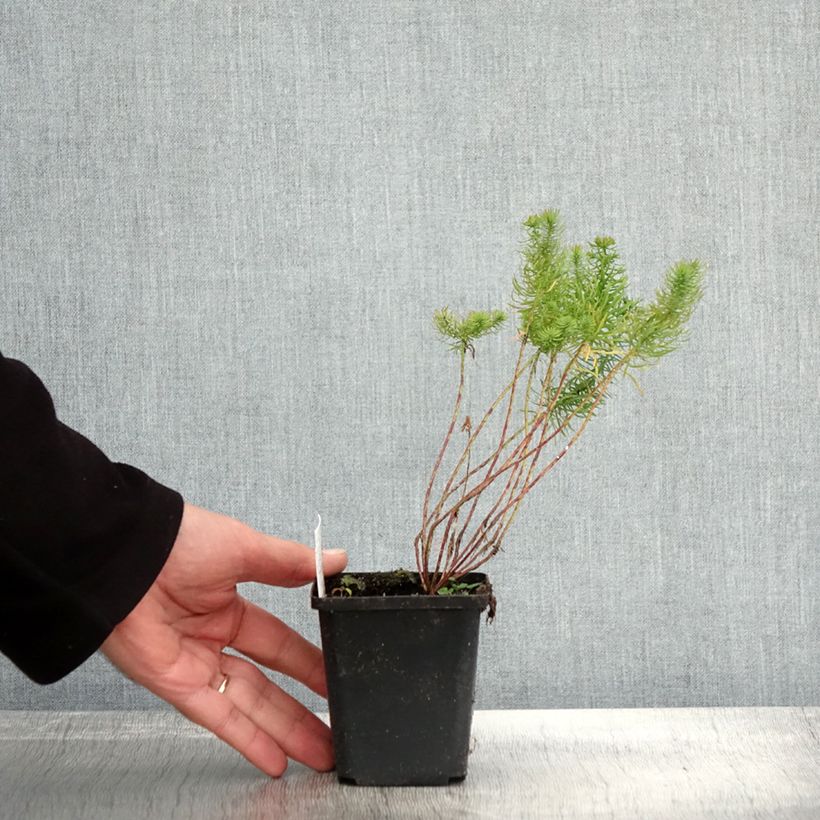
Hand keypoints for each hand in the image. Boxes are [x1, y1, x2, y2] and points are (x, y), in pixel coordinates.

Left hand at [101, 502, 346, 776]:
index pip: (278, 642)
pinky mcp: (175, 684)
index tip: (337, 674)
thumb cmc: (178, 542)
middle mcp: (212, 639)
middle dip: (300, 709)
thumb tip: (335, 560)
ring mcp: (194, 665)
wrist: (126, 557)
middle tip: (333, 728)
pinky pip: (217, 717)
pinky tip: (274, 758)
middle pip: (267, 684)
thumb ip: (290, 563)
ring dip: (283, 731)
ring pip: (248, 706)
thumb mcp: (246, 548)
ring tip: (319, 752)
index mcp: (228, 606)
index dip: (308, 662)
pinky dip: (246, 739)